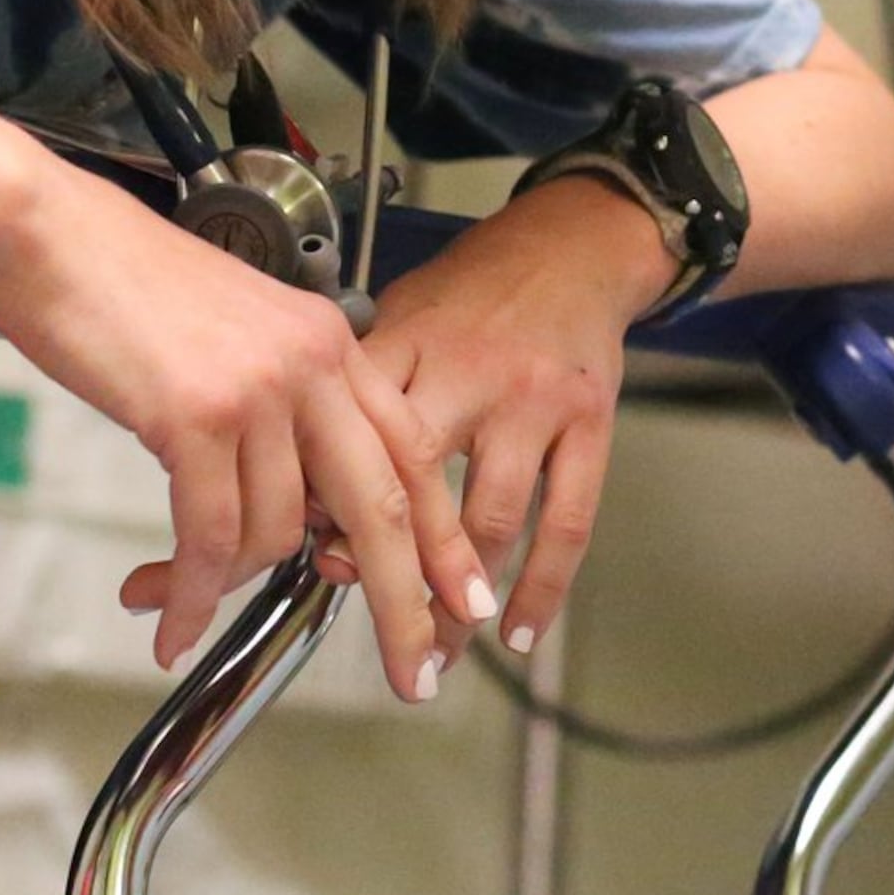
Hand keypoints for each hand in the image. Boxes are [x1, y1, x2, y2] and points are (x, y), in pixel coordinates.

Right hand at [0, 138, 489, 699]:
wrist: (50, 233)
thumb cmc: (126, 284)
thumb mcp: (240, 333)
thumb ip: (284, 406)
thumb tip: (297, 501)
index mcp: (332, 343)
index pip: (413, 452)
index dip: (444, 535)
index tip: (465, 597)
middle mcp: (313, 365)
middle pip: (384, 508)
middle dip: (405, 602)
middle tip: (419, 672)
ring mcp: (260, 390)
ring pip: (278, 530)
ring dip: (233, 582)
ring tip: (187, 599)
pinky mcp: (197, 417)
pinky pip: (208, 535)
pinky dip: (189, 591)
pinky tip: (169, 621)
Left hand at [356, 175, 672, 656]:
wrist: (571, 243)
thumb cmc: (471, 292)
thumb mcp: (396, 318)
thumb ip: (358, 398)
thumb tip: (308, 499)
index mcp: (406, 344)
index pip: (352, 438)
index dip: (325, 509)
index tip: (304, 566)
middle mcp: (468, 372)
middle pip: (416, 485)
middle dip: (389, 571)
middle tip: (370, 634)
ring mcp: (532, 400)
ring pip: (491, 517)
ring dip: (462, 596)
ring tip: (439, 652)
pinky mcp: (588, 421)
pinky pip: (568, 519)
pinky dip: (544, 586)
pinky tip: (521, 631)